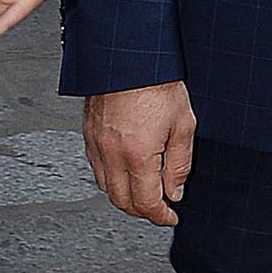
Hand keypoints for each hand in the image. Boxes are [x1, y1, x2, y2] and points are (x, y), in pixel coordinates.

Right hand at [83, 82, 195, 224]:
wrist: (130, 56)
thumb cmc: (158, 83)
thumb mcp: (183, 125)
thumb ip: (180, 164)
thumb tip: (174, 191)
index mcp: (138, 155)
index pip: (146, 203)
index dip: (160, 216)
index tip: (170, 217)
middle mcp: (112, 154)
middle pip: (122, 201)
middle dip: (142, 211)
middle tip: (159, 208)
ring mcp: (96, 144)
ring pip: (105, 187)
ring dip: (124, 196)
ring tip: (143, 191)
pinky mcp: (88, 133)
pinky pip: (96, 167)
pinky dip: (110, 178)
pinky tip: (124, 171)